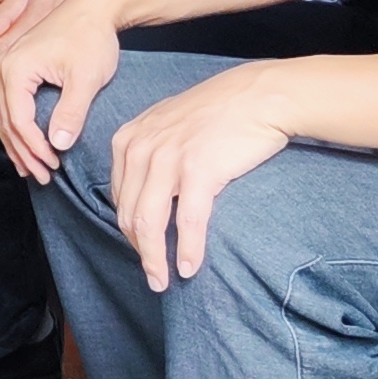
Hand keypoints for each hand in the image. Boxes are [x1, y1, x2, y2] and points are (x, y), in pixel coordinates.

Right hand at [0, 0, 129, 184]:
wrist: (94, 6)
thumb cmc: (91, 38)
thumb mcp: (85, 78)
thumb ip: (70, 112)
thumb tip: (58, 145)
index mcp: (16, 69)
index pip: (19, 120)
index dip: (35, 148)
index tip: (54, 165)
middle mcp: (5, 67)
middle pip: (5, 120)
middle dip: (22, 152)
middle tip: (41, 176)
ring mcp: (9, 65)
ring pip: (2, 114)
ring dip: (16, 143)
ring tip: (32, 167)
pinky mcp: (18, 65)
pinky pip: (8, 103)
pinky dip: (16, 126)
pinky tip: (27, 142)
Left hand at [105, 66, 293, 288]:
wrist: (258, 97)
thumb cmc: (217, 114)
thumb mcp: (166, 126)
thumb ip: (148, 154)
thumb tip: (143, 194)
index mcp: (127, 139)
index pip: (119, 197)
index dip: (129, 230)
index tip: (143, 250)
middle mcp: (140, 148)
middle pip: (129, 214)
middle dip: (139, 251)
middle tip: (152, 277)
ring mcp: (167, 159)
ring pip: (150, 223)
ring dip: (155, 259)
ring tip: (162, 281)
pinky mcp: (198, 170)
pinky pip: (187, 221)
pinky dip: (188, 249)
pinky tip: (190, 268)